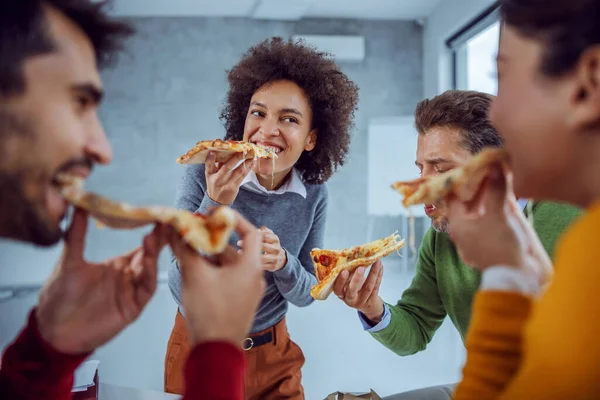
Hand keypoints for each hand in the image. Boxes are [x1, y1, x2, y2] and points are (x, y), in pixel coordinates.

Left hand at [36, 208, 166, 354]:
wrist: (53, 330)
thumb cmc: (59, 297)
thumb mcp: (68, 262)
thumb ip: (76, 235)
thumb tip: (78, 205)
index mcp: (117, 265)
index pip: (140, 246)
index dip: (151, 231)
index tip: (159, 214)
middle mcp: (128, 277)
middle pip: (150, 255)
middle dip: (160, 239)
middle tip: (167, 220)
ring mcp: (131, 292)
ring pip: (150, 269)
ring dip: (154, 254)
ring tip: (154, 236)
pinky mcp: (132, 307)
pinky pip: (146, 289)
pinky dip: (150, 274)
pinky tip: (149, 261)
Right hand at [170, 210, 265, 346]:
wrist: (216, 353)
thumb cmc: (210, 313)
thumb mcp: (195, 276)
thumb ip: (185, 249)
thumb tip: (174, 228)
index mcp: (251, 266)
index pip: (251, 232)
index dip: (233, 219)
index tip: (214, 215)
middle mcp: (255, 277)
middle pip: (235, 248)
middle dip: (213, 240)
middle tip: (192, 233)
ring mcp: (249, 291)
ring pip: (229, 264)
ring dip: (210, 256)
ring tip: (187, 252)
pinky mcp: (240, 302)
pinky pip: (228, 278)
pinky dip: (213, 271)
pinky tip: (194, 271)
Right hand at [205, 151, 255, 204]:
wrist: (217, 201)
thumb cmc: (214, 184)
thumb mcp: (210, 175)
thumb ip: (215, 164)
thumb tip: (221, 151)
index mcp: (210, 175)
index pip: (209, 165)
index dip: (211, 158)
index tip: (213, 151)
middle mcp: (218, 179)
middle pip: (227, 167)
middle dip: (236, 158)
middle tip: (244, 150)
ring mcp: (228, 183)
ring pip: (238, 171)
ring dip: (247, 162)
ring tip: (253, 155)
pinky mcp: (235, 187)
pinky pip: (243, 176)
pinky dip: (249, 168)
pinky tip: (253, 162)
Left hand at [237, 226, 286, 271]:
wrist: (279, 258)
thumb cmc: (268, 244)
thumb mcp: (268, 235)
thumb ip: (261, 231)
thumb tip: (253, 229)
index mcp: (275, 239)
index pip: (266, 236)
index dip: (254, 235)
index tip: (244, 235)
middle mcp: (277, 248)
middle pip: (264, 246)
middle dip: (251, 244)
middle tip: (238, 243)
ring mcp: (276, 258)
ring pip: (263, 257)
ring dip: (251, 255)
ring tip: (239, 252)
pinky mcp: (273, 266)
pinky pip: (262, 266)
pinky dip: (253, 263)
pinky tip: (244, 260)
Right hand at [333, 261, 384, 322]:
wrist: (366, 304)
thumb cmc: (353, 289)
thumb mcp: (346, 284)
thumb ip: (346, 275)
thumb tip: (350, 256)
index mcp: (341, 294)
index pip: (338, 289)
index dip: (341, 281)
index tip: (344, 271)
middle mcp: (350, 299)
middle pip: (353, 290)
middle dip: (357, 279)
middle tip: (361, 267)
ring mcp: (362, 300)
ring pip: (368, 287)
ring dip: (372, 273)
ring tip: (376, 262)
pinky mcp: (372, 299)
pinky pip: (376, 286)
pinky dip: (379, 275)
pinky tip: (380, 266)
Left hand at [446, 168, 551, 285]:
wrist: (519, 277)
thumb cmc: (502, 246)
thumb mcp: (499, 215)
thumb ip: (496, 190)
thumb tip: (495, 164)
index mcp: (458, 224)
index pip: (453, 195)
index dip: (461, 179)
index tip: (470, 164)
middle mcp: (465, 229)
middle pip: (467, 200)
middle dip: (478, 183)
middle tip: (487, 165)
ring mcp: (478, 235)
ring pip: (480, 208)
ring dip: (489, 192)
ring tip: (498, 173)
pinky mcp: (492, 240)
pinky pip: (491, 216)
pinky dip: (498, 203)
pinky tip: (507, 192)